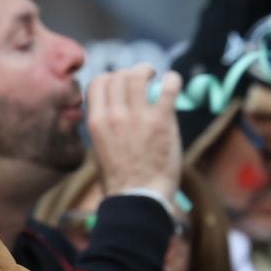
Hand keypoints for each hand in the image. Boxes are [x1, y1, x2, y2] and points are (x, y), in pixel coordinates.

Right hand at [85, 65, 182, 203]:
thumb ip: (105, 126)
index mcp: (96, 122)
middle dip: (130, 73)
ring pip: (139, 75)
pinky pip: (169, 87)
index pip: (97, 82)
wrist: (138, 199)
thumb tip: (111, 109)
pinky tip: (173, 82)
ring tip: (156, 76)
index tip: (120, 84)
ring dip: (148, 71)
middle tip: (142, 79)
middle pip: (119, 76)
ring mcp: (138, 116)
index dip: (110, 78)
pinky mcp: (161, 121)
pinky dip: (172, 79)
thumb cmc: (120, 180)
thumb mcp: (100, 149)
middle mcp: (114, 115)